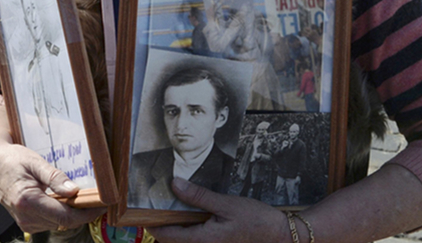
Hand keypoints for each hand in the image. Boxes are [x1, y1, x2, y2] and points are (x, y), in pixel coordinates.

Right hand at [0, 142, 103, 232]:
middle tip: (97, 199)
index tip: (102, 205)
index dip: (87, 213)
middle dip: (83, 212)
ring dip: (72, 213)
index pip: (65, 217)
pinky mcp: (26, 223)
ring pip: (59, 224)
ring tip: (83, 197)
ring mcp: (25, 222)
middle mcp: (25, 217)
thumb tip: (74, 191)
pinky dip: (61, 213)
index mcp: (27, 201)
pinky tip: (65, 200)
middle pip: (64, 223)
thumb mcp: (34, 161)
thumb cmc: (11, 159)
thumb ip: (54, 177)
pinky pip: (50, 221)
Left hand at [146, 178, 287, 242]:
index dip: (151, 225)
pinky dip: (189, 228)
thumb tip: (175, 184)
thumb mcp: (226, 204)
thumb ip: (199, 197)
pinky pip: (196, 239)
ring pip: (185, 240)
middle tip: (154, 205)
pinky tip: (192, 213)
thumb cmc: (257, 220)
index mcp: (204, 240)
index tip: (140, 212)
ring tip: (172, 206)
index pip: (167, 237)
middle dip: (162, 226)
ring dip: (176, 227)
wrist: (281, 235)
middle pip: (173, 241)